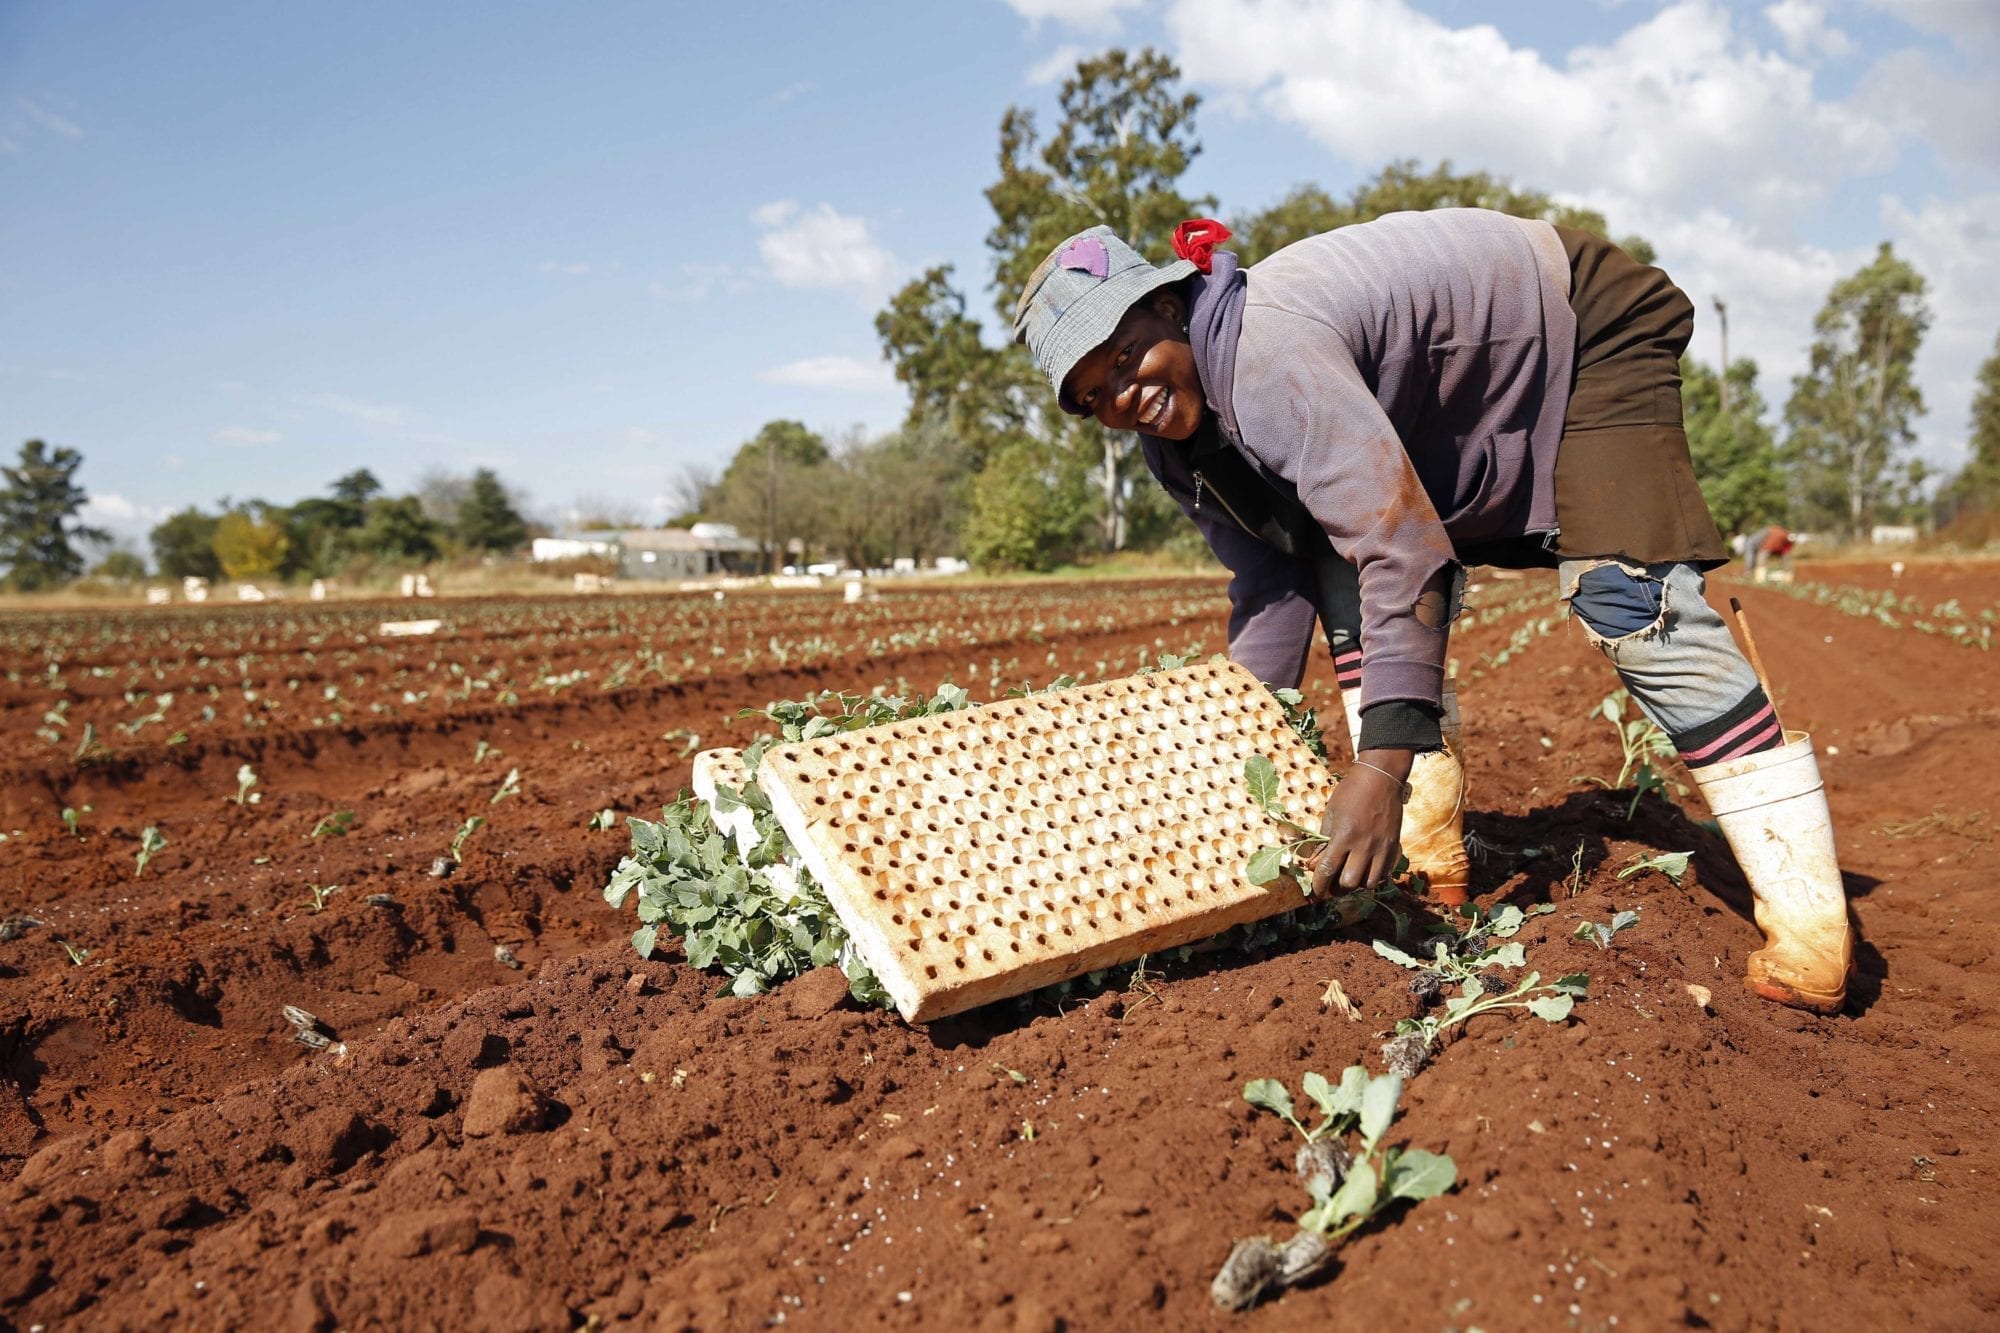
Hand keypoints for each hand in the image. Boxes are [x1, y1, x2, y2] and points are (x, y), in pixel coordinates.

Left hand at [1311, 750, 1409, 894]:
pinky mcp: (1394, 847)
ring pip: (1369, 883)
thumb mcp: (1331, 813)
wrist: (1380, 779)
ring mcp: (1381, 847)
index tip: (1314, 893)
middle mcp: (1363, 845)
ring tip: (1351, 875)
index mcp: (1344, 835)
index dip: (1318, 885)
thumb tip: (1314, 863)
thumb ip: (1323, 840)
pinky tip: (1367, 870)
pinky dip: (1375, 877)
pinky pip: (1385, 874)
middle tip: (1333, 883)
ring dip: (1358, 883)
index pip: (1327, 870)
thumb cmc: (1350, 793)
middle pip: (1349, 882)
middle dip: (1338, 887)